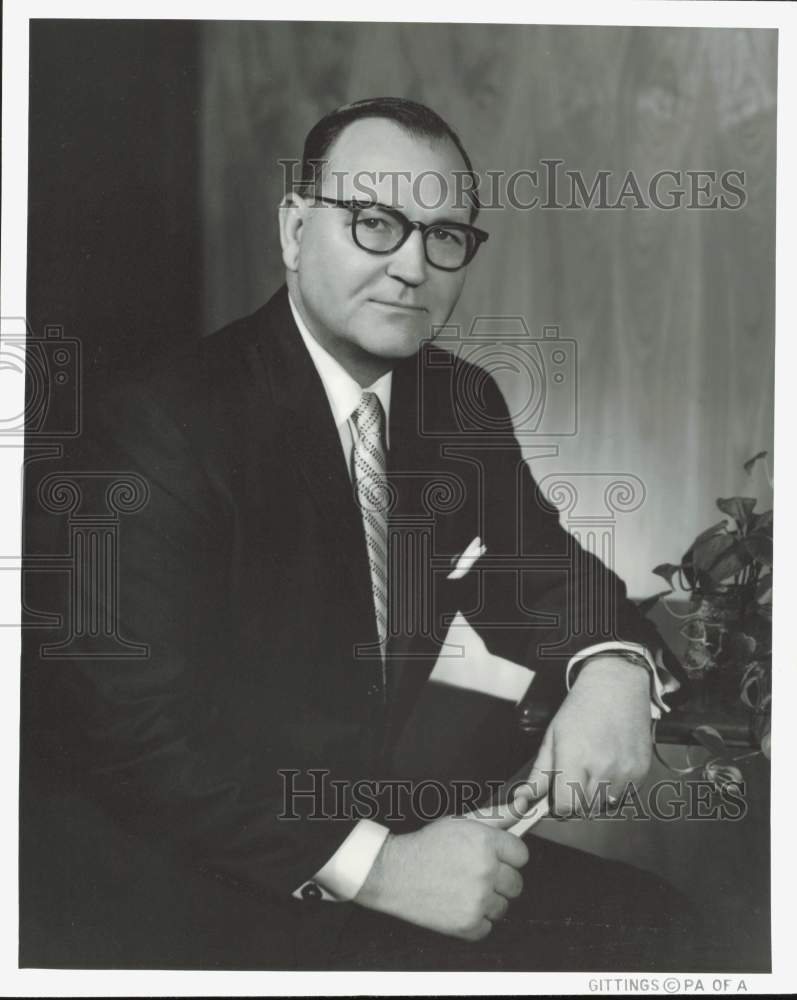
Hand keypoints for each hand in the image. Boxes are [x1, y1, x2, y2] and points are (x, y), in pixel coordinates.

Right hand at [354, 805, 528, 940]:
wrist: (394, 872)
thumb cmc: (427, 846)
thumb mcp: (461, 821)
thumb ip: (498, 815)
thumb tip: (523, 803)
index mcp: (485, 843)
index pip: (522, 855)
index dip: (507, 855)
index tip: (494, 857)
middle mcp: (485, 871)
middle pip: (516, 883)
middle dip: (499, 879)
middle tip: (475, 873)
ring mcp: (477, 900)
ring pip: (503, 907)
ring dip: (488, 901)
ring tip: (464, 888)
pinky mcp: (468, 925)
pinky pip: (488, 927)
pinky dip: (475, 920)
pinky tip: (458, 904)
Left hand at [517, 655, 652, 817]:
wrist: (617, 686)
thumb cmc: (581, 708)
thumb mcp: (553, 736)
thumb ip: (540, 772)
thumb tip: (524, 799)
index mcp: (575, 755)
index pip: (565, 806)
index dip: (558, 805)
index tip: (557, 795)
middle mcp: (602, 766)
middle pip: (584, 809)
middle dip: (574, 800)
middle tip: (573, 778)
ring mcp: (625, 771)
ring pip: (604, 806)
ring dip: (594, 797)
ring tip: (592, 769)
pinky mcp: (641, 772)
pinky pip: (623, 797)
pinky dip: (613, 791)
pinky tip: (609, 767)